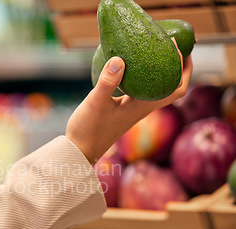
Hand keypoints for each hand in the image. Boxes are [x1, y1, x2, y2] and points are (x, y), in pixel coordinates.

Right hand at [66, 43, 192, 163]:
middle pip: (173, 88)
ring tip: (156, 52)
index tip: (175, 46)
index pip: (176, 88)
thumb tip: (119, 59)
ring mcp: (133, 109)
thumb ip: (107, 82)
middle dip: (179, 68)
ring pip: (158, 89)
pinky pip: (142, 90)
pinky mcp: (124, 110)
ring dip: (163, 72)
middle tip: (174, 46)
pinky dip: (144, 77)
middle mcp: (143, 108)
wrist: (79, 150)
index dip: (182, 68)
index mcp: (143, 106)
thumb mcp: (96, 103)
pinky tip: (131, 67)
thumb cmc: (88, 130)